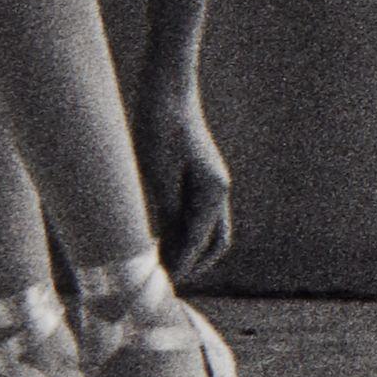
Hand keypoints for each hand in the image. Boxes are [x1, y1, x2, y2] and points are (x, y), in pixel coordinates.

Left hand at [133, 79, 232, 279]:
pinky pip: (195, 215)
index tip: (162, 283)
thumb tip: (171, 247)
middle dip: (196, 263)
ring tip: (161, 264)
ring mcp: (211, 184)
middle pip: (216, 241)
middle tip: (168, 281)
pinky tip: (158, 237)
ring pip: (207, 230)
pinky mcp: (198, 178)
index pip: (200, 241)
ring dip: (189, 250)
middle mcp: (219, 190)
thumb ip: (168, 213)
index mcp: (214, 191)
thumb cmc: (158, 130)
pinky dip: (183, 233)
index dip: (182, 265)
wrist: (166, 93)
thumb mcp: (157, 175)